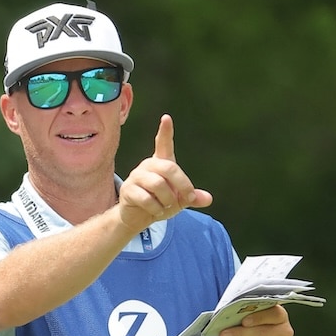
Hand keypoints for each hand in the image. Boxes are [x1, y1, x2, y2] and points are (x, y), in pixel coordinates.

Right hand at [118, 114, 212, 232]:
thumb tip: (208, 199)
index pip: (163, 144)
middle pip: (169, 168)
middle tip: (187, 198)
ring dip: (167, 200)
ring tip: (166, 206)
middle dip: (183, 185)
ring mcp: (136, 177)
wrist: (137, 218)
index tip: (166, 118)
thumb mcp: (180, 200)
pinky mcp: (128, 190)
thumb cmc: (160, 203)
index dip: (165, 131)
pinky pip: (146, 199)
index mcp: (161, 163)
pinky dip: (156, 209)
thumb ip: (193, 197)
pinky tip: (156, 211)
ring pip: (158, 185)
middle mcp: (148, 166)